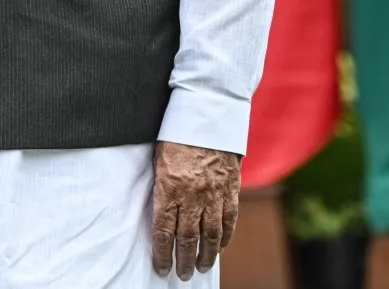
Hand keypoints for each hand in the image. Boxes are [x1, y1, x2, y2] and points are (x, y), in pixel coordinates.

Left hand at [151, 141, 240, 279]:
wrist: (207, 115)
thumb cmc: (176, 135)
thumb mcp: (158, 159)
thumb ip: (161, 187)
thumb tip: (159, 212)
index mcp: (169, 187)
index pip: (164, 230)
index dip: (162, 253)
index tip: (161, 267)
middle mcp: (192, 195)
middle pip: (187, 237)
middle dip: (183, 260)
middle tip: (182, 274)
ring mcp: (214, 193)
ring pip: (211, 234)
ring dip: (206, 254)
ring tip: (201, 267)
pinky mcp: (230, 188)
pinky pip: (229, 219)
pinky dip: (226, 236)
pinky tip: (221, 247)